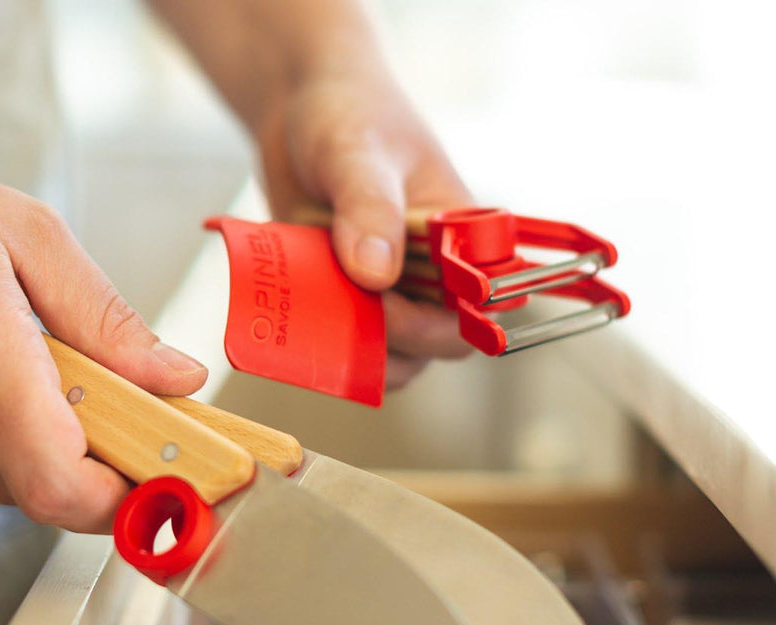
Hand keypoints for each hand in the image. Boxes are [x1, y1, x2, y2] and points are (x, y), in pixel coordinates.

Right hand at [0, 139, 206, 531]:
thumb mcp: (32, 237)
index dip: (126, 498)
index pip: (59, 485)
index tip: (167, 471)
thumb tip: (177, 377)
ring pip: (26, 492)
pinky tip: (24, 392)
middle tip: (133, 411)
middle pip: (55, 496)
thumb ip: (110, 319)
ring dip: (69, 456)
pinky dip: (27, 448)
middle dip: (112, 466)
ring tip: (66, 383)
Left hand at [254, 72, 473, 388]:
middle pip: (434, 345)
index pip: (478, 305)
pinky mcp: (349, 303)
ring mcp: (391, 294)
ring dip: (354, 348)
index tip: (385, 303)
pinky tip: (299, 308)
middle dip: (390, 339)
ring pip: (391, 358)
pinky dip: (323, 343)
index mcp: (462, 237)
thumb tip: (376, 276)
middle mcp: (434, 274)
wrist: (297, 115)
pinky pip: (347, 347)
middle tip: (340, 302)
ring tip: (317, 300)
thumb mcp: (356, 151)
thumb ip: (369, 208)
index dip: (439, 322)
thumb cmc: (345, 115)